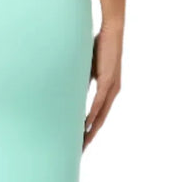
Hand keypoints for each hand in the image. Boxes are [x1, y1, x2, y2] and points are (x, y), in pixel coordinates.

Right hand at [84, 21, 121, 149]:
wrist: (112, 31)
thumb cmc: (99, 46)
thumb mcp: (87, 68)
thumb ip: (82, 81)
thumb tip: (70, 90)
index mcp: (108, 90)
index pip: (98, 115)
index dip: (89, 129)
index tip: (80, 141)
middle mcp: (112, 92)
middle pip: (100, 121)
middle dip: (89, 137)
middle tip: (79, 151)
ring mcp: (112, 88)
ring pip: (100, 116)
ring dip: (91, 131)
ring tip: (81, 144)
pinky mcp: (108, 82)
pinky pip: (99, 103)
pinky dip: (92, 116)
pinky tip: (85, 126)